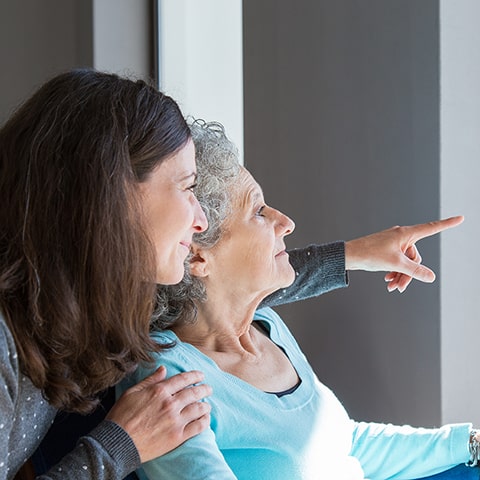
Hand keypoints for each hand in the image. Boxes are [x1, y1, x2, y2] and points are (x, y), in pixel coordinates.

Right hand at [107, 366, 211, 461]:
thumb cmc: (121, 417)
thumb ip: (150, 380)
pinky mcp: (177, 437)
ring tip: (208, 405)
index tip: (201, 375)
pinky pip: (197, 427)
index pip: (183, 379)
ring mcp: (175, 421)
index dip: (194, 375)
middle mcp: (170, 404)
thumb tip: (163, 369)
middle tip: (209, 389)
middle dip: (204, 389)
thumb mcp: (132, 393)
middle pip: (194, 392)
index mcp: (159, 391)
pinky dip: (204, 421)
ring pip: (198, 409)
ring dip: (206, 405)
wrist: (117, 443)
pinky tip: (206, 419)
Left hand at [344, 216, 463, 292]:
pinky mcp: (386, 249)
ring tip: (392, 287)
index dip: (447, 224)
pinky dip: (394, 272)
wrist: (349, 255)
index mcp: (405, 233)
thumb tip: (431, 277)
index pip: (431, 228)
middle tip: (399, 287)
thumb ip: (415, 271)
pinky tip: (388, 281)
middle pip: (415, 257)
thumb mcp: (395, 264)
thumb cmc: (370, 254)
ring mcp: (393, 243)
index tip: (461, 218)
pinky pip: (397, 261)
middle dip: (409, 273)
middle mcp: (401, 236)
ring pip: (405, 262)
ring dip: (401, 275)